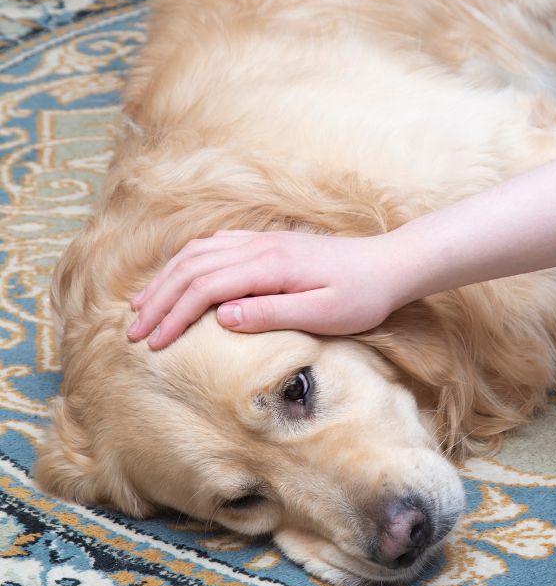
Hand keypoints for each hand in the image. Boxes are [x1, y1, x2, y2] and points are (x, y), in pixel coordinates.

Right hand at [127, 230, 408, 348]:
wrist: (391, 265)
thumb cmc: (363, 296)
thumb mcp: (324, 314)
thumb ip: (272, 314)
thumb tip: (222, 317)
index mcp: (270, 266)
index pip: (205, 287)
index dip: (173, 316)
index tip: (153, 344)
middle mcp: (260, 246)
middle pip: (191, 268)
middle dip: (158, 300)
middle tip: (133, 332)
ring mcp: (263, 241)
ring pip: (198, 253)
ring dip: (166, 279)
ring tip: (143, 307)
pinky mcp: (269, 244)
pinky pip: (215, 246)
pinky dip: (187, 263)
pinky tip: (179, 278)